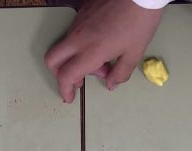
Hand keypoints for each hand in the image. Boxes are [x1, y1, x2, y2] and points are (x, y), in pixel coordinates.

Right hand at [44, 0, 164, 103]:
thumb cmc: (139, 23)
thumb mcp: (134, 53)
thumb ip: (120, 74)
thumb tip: (111, 84)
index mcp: (90, 52)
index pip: (66, 76)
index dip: (65, 90)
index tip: (70, 97)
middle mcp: (78, 38)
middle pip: (52, 60)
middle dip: (59, 74)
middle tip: (78, 79)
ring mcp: (78, 23)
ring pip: (65, 46)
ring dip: (76, 58)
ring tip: (102, 58)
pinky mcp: (82, 12)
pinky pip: (74, 32)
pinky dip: (81, 43)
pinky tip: (101, 41)